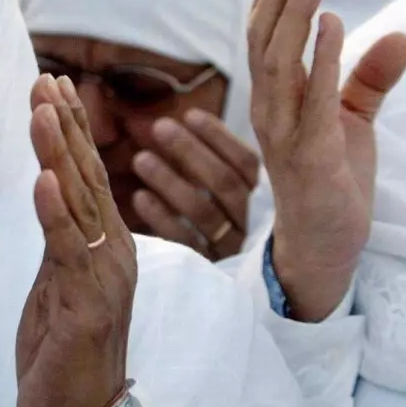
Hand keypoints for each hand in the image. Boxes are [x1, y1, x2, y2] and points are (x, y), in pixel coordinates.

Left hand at [15, 75, 137, 406]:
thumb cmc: (65, 347)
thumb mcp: (57, 281)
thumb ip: (59, 236)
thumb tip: (49, 189)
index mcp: (107, 244)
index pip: (88, 174)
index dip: (71, 129)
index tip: (55, 85)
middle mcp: (113, 252)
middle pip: (87, 177)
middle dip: (65, 126)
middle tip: (47, 78)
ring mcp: (104, 277)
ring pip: (80, 203)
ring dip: (58, 153)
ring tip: (42, 109)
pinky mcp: (87, 305)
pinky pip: (67, 250)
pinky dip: (54, 212)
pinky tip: (43, 179)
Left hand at [131, 111, 259, 260]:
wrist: (247, 292)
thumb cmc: (232, 225)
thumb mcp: (233, 193)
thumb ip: (220, 163)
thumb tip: (190, 118)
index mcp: (266, 199)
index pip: (248, 165)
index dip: (220, 139)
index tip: (191, 114)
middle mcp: (252, 223)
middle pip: (224, 185)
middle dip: (191, 152)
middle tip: (159, 127)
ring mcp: (232, 249)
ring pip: (204, 213)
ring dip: (170, 182)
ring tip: (140, 159)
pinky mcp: (209, 269)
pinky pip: (186, 242)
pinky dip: (163, 218)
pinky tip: (139, 197)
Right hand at [249, 0, 405, 321]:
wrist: (326, 242)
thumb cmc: (334, 179)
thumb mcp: (356, 120)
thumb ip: (369, 78)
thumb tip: (402, 36)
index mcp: (274, 97)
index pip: (264, 32)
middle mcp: (267, 109)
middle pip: (262, 38)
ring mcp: (281, 133)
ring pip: (277, 62)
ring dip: (292, 14)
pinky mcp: (307, 156)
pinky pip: (312, 101)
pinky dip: (322, 61)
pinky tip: (332, 26)